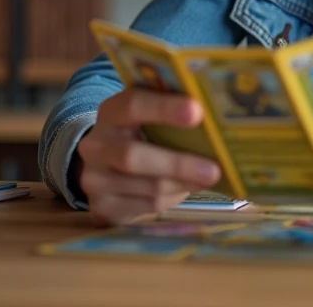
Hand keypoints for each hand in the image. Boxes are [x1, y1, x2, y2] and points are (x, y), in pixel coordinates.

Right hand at [76, 88, 221, 224]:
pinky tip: (185, 189)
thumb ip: (169, 111)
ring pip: (146, 187)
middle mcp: (95, 146)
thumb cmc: (139, 133)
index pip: (133, 105)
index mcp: (110, 113)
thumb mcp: (146, 116)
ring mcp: (95, 180)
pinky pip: (146, 207)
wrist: (102, 164)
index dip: (164, 108)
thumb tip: (216, 118)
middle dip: (177, 164)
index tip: (197, 112)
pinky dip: (172, 198)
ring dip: (182, 185)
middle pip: (133, 157)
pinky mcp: (104, 207)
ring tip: (209, 179)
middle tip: (214, 170)